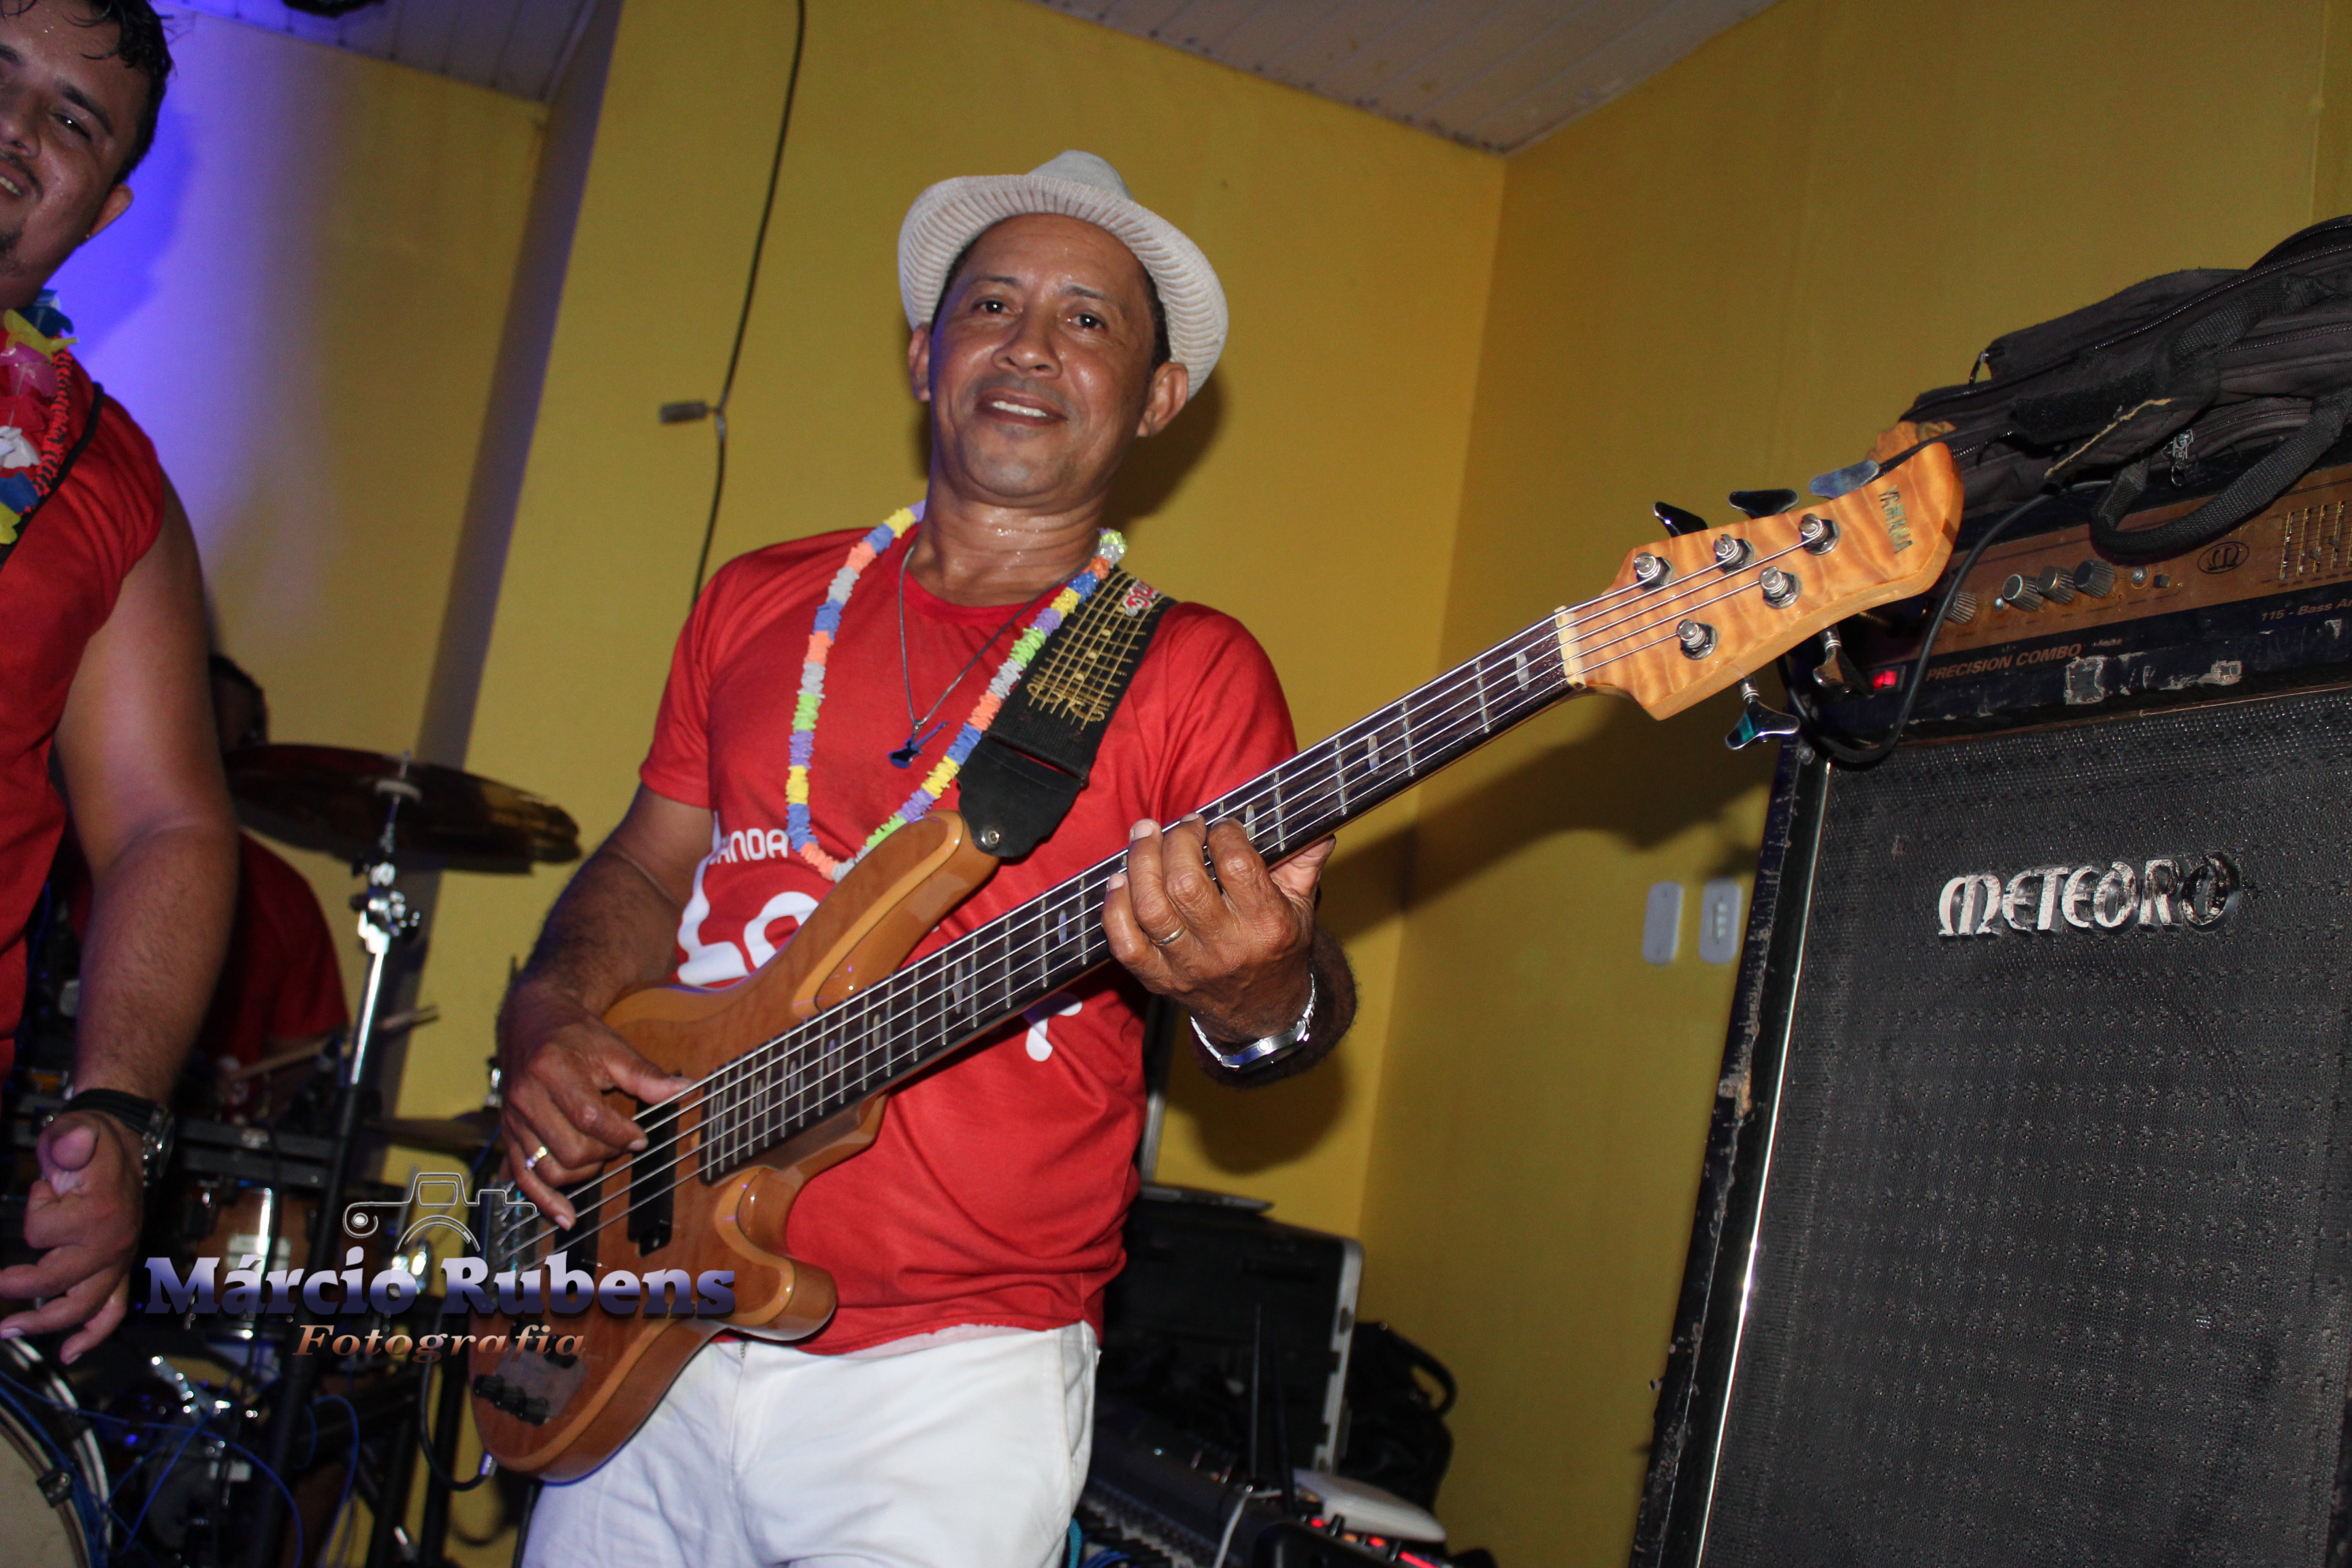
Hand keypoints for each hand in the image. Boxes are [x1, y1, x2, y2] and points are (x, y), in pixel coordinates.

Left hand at [0, 1112, 144, 1359]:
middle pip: (60, 1284)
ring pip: (84, 1306)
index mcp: (102, 1213)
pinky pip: (111, 1310)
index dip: (36, 1212)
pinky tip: (70, 1351)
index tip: (45, 1190)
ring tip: (9, 1330)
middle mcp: (115, 1243)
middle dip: (22, 1289)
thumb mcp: (76, 1132)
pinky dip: (92, 1333)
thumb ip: (71, 1141)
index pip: (43, 1232)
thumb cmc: (92, 1141)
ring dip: (47, 1323)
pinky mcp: (117, 1267)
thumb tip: (71, 1143)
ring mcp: (118, 1259)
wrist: (121, 1144)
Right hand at [498, 981, 691, 1228]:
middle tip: (623, 1142)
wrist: (531, 1022)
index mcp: (552, 1070)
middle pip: (571, 1150)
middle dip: (606, 1153)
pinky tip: (566, 1217)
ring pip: (549, 1170)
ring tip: (601, 1156)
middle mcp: (526, 1098)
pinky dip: (544, 1202)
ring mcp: (513, 1121)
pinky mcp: (508, 1136)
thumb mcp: (613, 1047)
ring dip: (583, 1174)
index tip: (640, 1137)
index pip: (589, 1118)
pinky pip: (523, 1178)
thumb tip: (685, 1090)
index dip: (620, 1134)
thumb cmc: (576, 1035)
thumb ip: (646, 1075)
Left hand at [1102, 816, 1334, 1040]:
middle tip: (1183, 826)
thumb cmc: (1277, 948)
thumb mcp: (1301, 907)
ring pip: (1151, 908)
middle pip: (1185, 884)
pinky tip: (1119, 880)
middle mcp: (1226, 948)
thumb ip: (1304, 862)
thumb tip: (1319, 824)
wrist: (1261, 1014)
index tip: (1221, 826)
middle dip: (1177, 841)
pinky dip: (1114, 908)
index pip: (1237, 865)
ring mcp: (1188, 966)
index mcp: (1266, 925)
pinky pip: (1125, 943)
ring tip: (1144, 835)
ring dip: (1140, 862)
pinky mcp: (1159, 979)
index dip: (1223, 834)